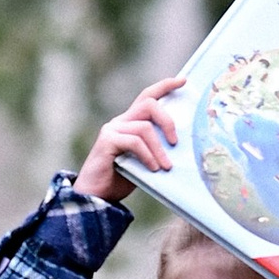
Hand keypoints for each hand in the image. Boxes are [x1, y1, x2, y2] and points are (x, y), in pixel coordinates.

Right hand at [75, 75, 184, 203]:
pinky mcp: (107, 141)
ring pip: (145, 127)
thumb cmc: (120, 180)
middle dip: (168, 120)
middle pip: (149, 103)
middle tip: (176, 142)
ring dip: (159, 149)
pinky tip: (153, 169)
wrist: (95, 198)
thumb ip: (155, 149)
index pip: (148, 96)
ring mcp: (112, 130)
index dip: (165, 86)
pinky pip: (134, 142)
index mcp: (130, 123)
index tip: (183, 80)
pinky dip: (147, 155)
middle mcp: (120, 121)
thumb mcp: (144, 161)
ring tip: (166, 167)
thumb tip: (181, 147)